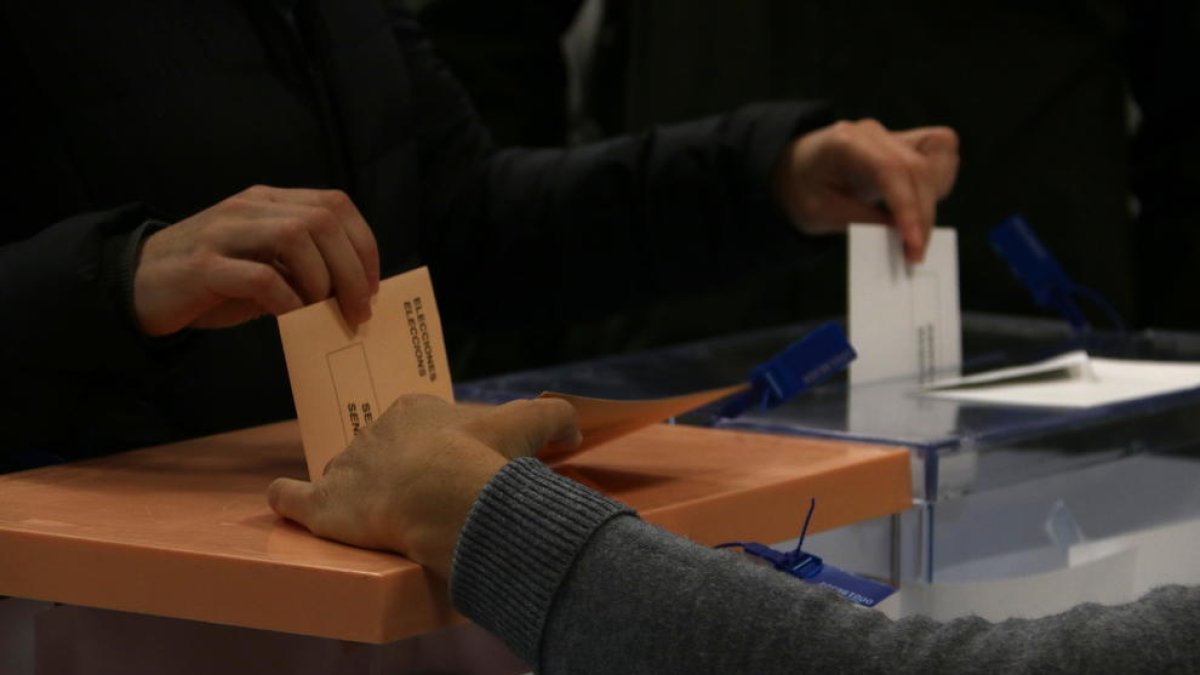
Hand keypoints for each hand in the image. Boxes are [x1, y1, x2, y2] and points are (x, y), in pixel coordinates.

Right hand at [133, 185, 380, 335]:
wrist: (136, 287)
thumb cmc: (211, 283)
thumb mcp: (263, 265)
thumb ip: (301, 267)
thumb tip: (354, 293)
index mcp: (269, 202)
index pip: (334, 204)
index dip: (363, 244)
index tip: (372, 286)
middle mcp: (249, 208)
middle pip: (323, 220)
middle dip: (352, 269)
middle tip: (358, 311)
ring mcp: (224, 232)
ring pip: (298, 237)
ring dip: (322, 282)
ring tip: (323, 314)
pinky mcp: (204, 266)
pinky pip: (262, 277)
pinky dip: (288, 301)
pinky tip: (291, 320)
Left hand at [268, 395, 580, 578]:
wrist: (447, 493)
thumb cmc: (484, 457)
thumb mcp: (529, 425)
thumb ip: (554, 419)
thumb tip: (571, 429)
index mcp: (417, 410)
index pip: (417, 424)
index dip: (432, 447)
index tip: (445, 468)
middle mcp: (375, 432)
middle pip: (380, 450)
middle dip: (391, 469)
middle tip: (414, 497)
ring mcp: (346, 468)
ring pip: (344, 474)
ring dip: (350, 488)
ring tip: (368, 514)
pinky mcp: (325, 507)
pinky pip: (295, 498)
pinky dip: (287, 497)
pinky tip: (282, 497)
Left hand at [775, 119, 958, 262]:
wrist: (795, 170)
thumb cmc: (803, 190)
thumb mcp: (820, 214)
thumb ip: (861, 221)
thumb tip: (901, 235)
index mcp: (845, 142)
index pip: (890, 169)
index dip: (907, 207)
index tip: (913, 243)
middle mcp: (873, 132)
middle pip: (917, 168)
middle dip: (922, 215)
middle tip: (914, 255)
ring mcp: (892, 134)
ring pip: (937, 155)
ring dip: (934, 197)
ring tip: (915, 232)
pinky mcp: (907, 142)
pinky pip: (940, 152)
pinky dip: (939, 180)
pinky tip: (921, 206)